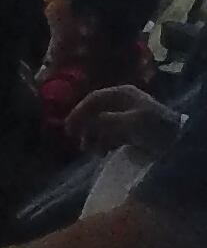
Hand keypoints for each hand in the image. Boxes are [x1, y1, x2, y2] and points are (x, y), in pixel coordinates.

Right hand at [68, 85, 184, 160]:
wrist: (177, 141)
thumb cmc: (153, 127)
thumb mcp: (128, 122)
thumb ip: (105, 121)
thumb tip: (86, 122)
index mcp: (122, 94)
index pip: (93, 99)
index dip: (79, 112)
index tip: (69, 127)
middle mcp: (123, 102)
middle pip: (96, 111)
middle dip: (86, 127)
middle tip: (77, 141)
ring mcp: (128, 115)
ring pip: (103, 124)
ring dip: (94, 137)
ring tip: (91, 151)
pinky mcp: (133, 130)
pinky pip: (112, 134)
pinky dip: (105, 142)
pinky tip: (103, 152)